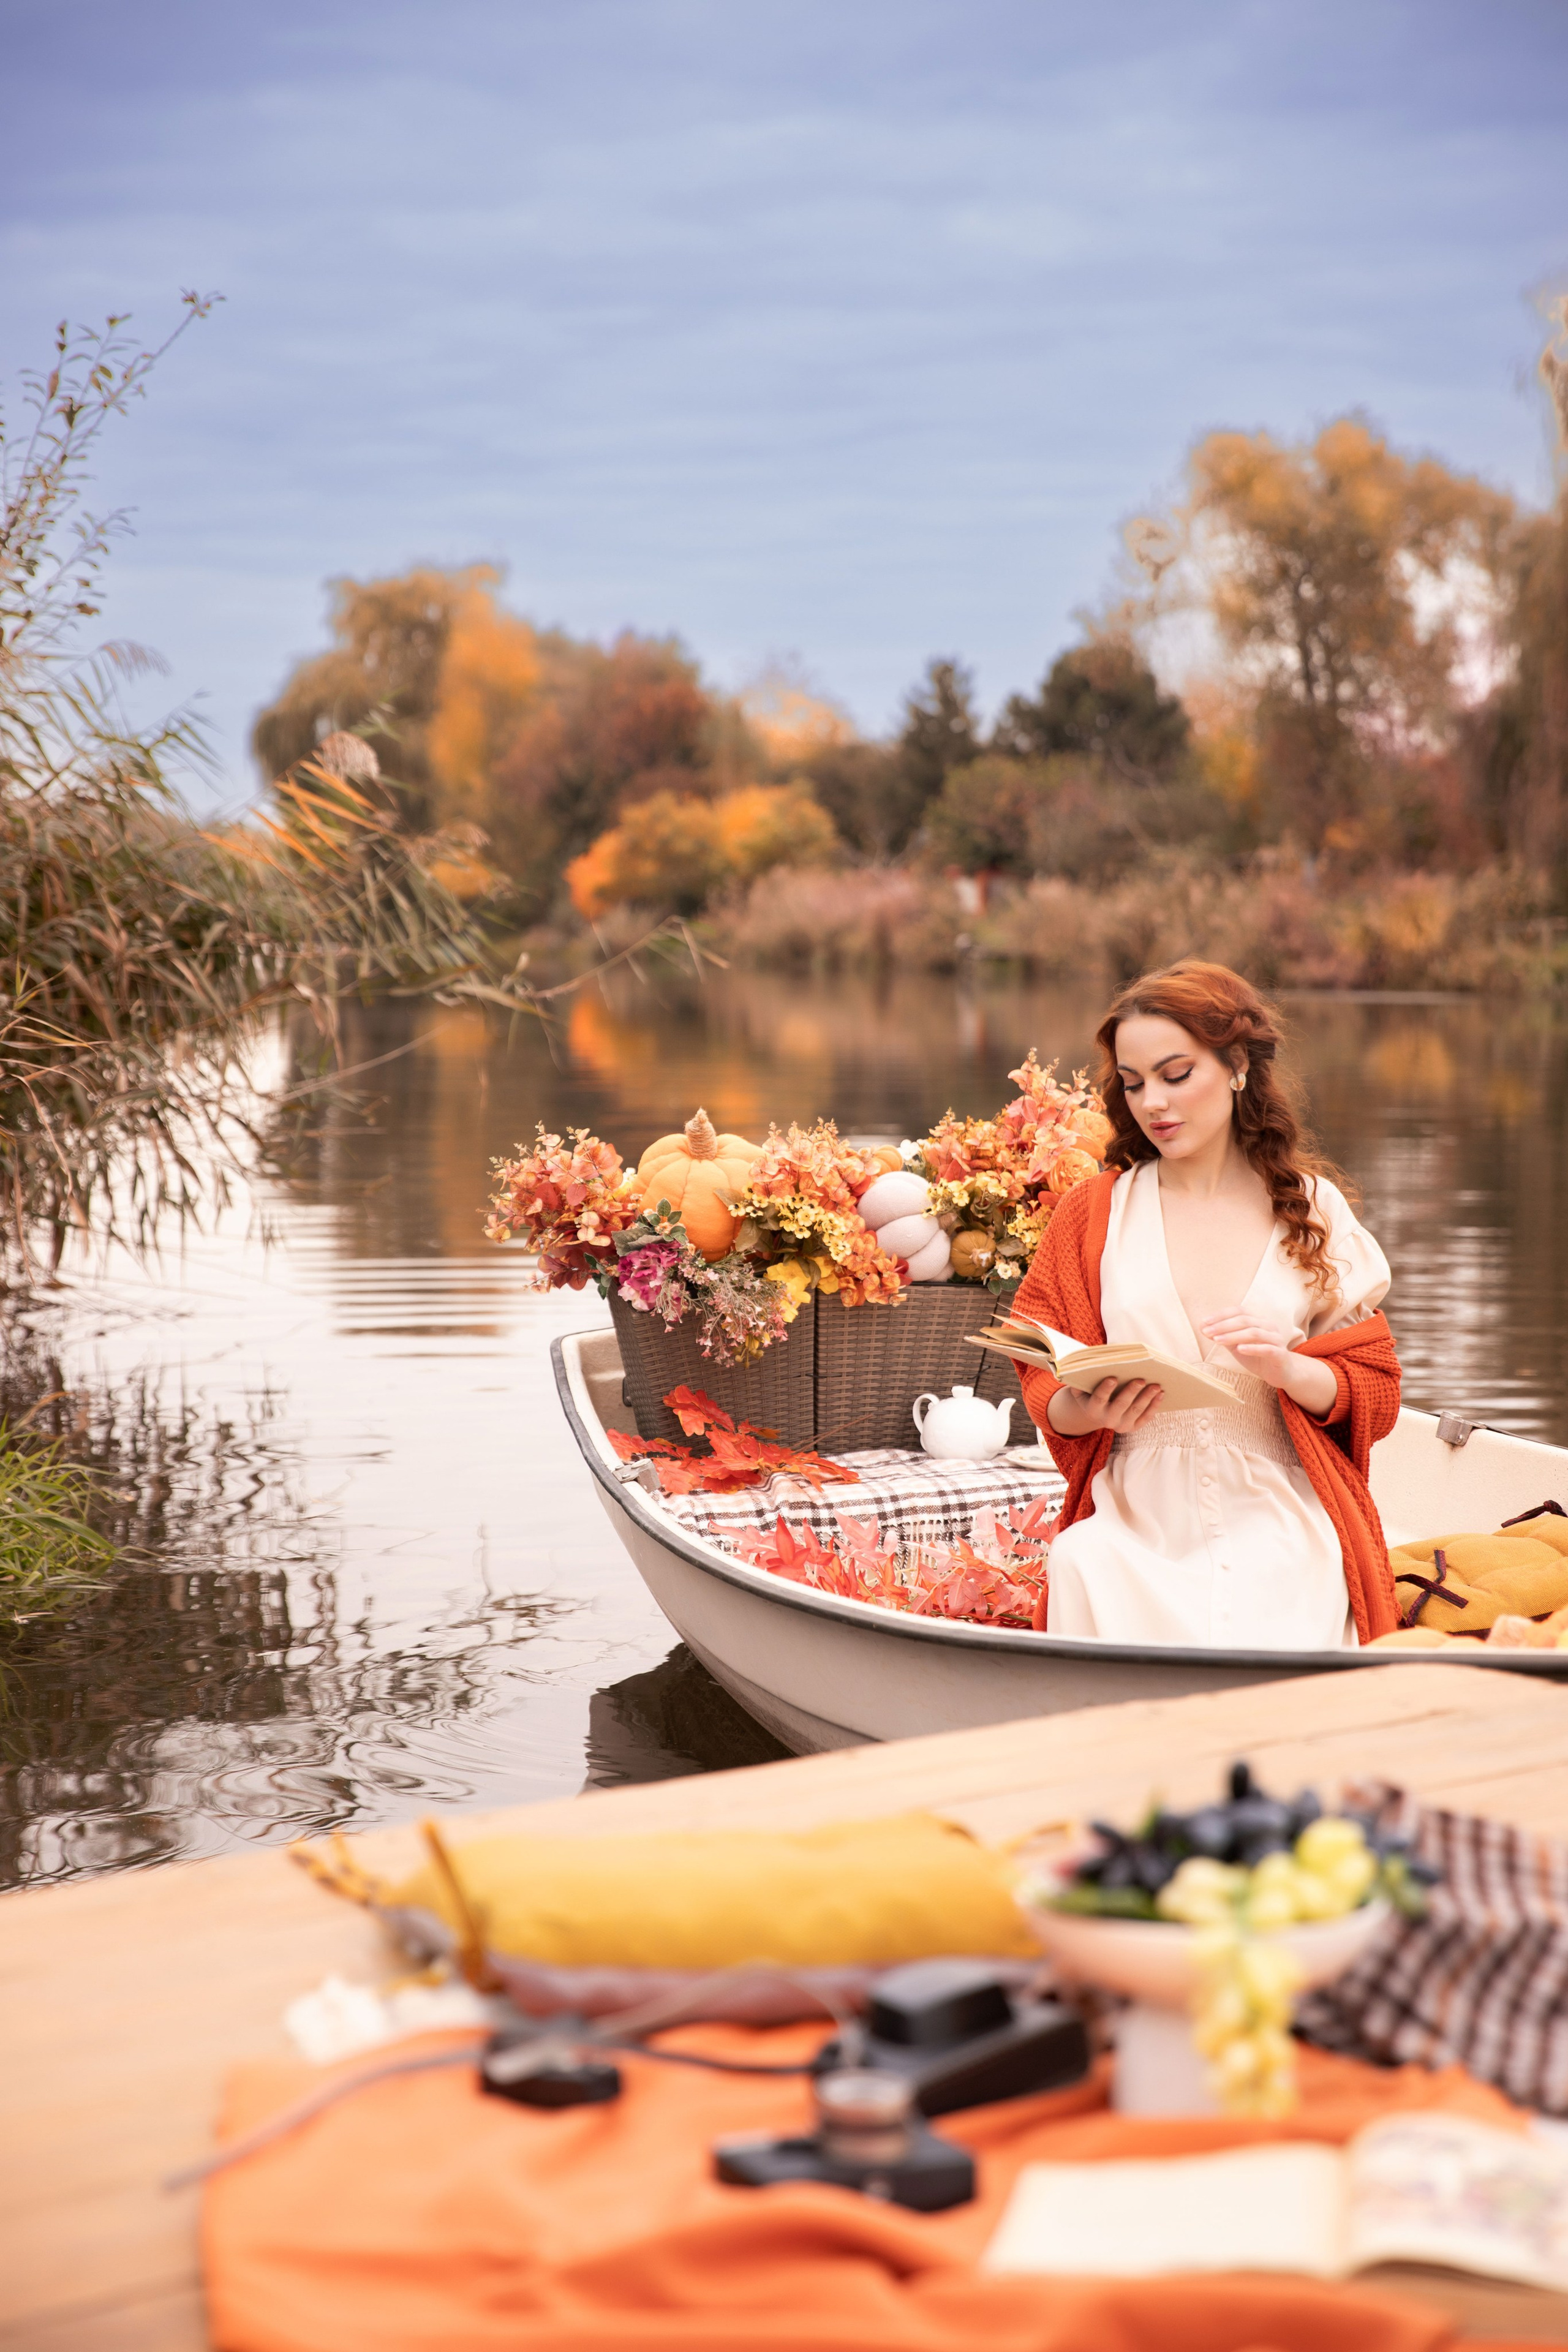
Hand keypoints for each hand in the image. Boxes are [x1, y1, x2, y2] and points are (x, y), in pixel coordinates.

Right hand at [1047, 1376, 1163, 1437]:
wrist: (1098, 1413)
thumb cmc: (1091, 1392)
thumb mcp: (1082, 1388)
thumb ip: (1079, 1379)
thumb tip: (1079, 1367)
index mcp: (1093, 1410)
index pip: (1098, 1399)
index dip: (1105, 1389)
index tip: (1112, 1377)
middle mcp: (1107, 1420)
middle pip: (1120, 1405)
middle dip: (1131, 1392)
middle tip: (1141, 1379)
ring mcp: (1121, 1425)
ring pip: (1136, 1411)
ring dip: (1147, 1398)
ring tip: (1156, 1385)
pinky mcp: (1133, 1427)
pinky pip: (1146, 1418)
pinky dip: (1154, 1406)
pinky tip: (1161, 1394)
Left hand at [1200, 1314, 1337, 1417]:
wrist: (1281, 1373)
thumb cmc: (1257, 1356)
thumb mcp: (1237, 1345)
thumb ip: (1223, 1336)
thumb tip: (1203, 1328)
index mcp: (1259, 1321)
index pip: (1239, 1311)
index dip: (1221, 1315)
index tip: (1203, 1322)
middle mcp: (1269, 1326)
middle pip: (1245, 1320)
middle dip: (1223, 1325)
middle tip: (1207, 1332)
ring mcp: (1276, 1340)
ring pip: (1254, 1333)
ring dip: (1233, 1336)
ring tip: (1217, 1341)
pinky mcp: (1280, 1355)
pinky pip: (1267, 1349)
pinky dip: (1253, 1348)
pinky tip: (1239, 1349)